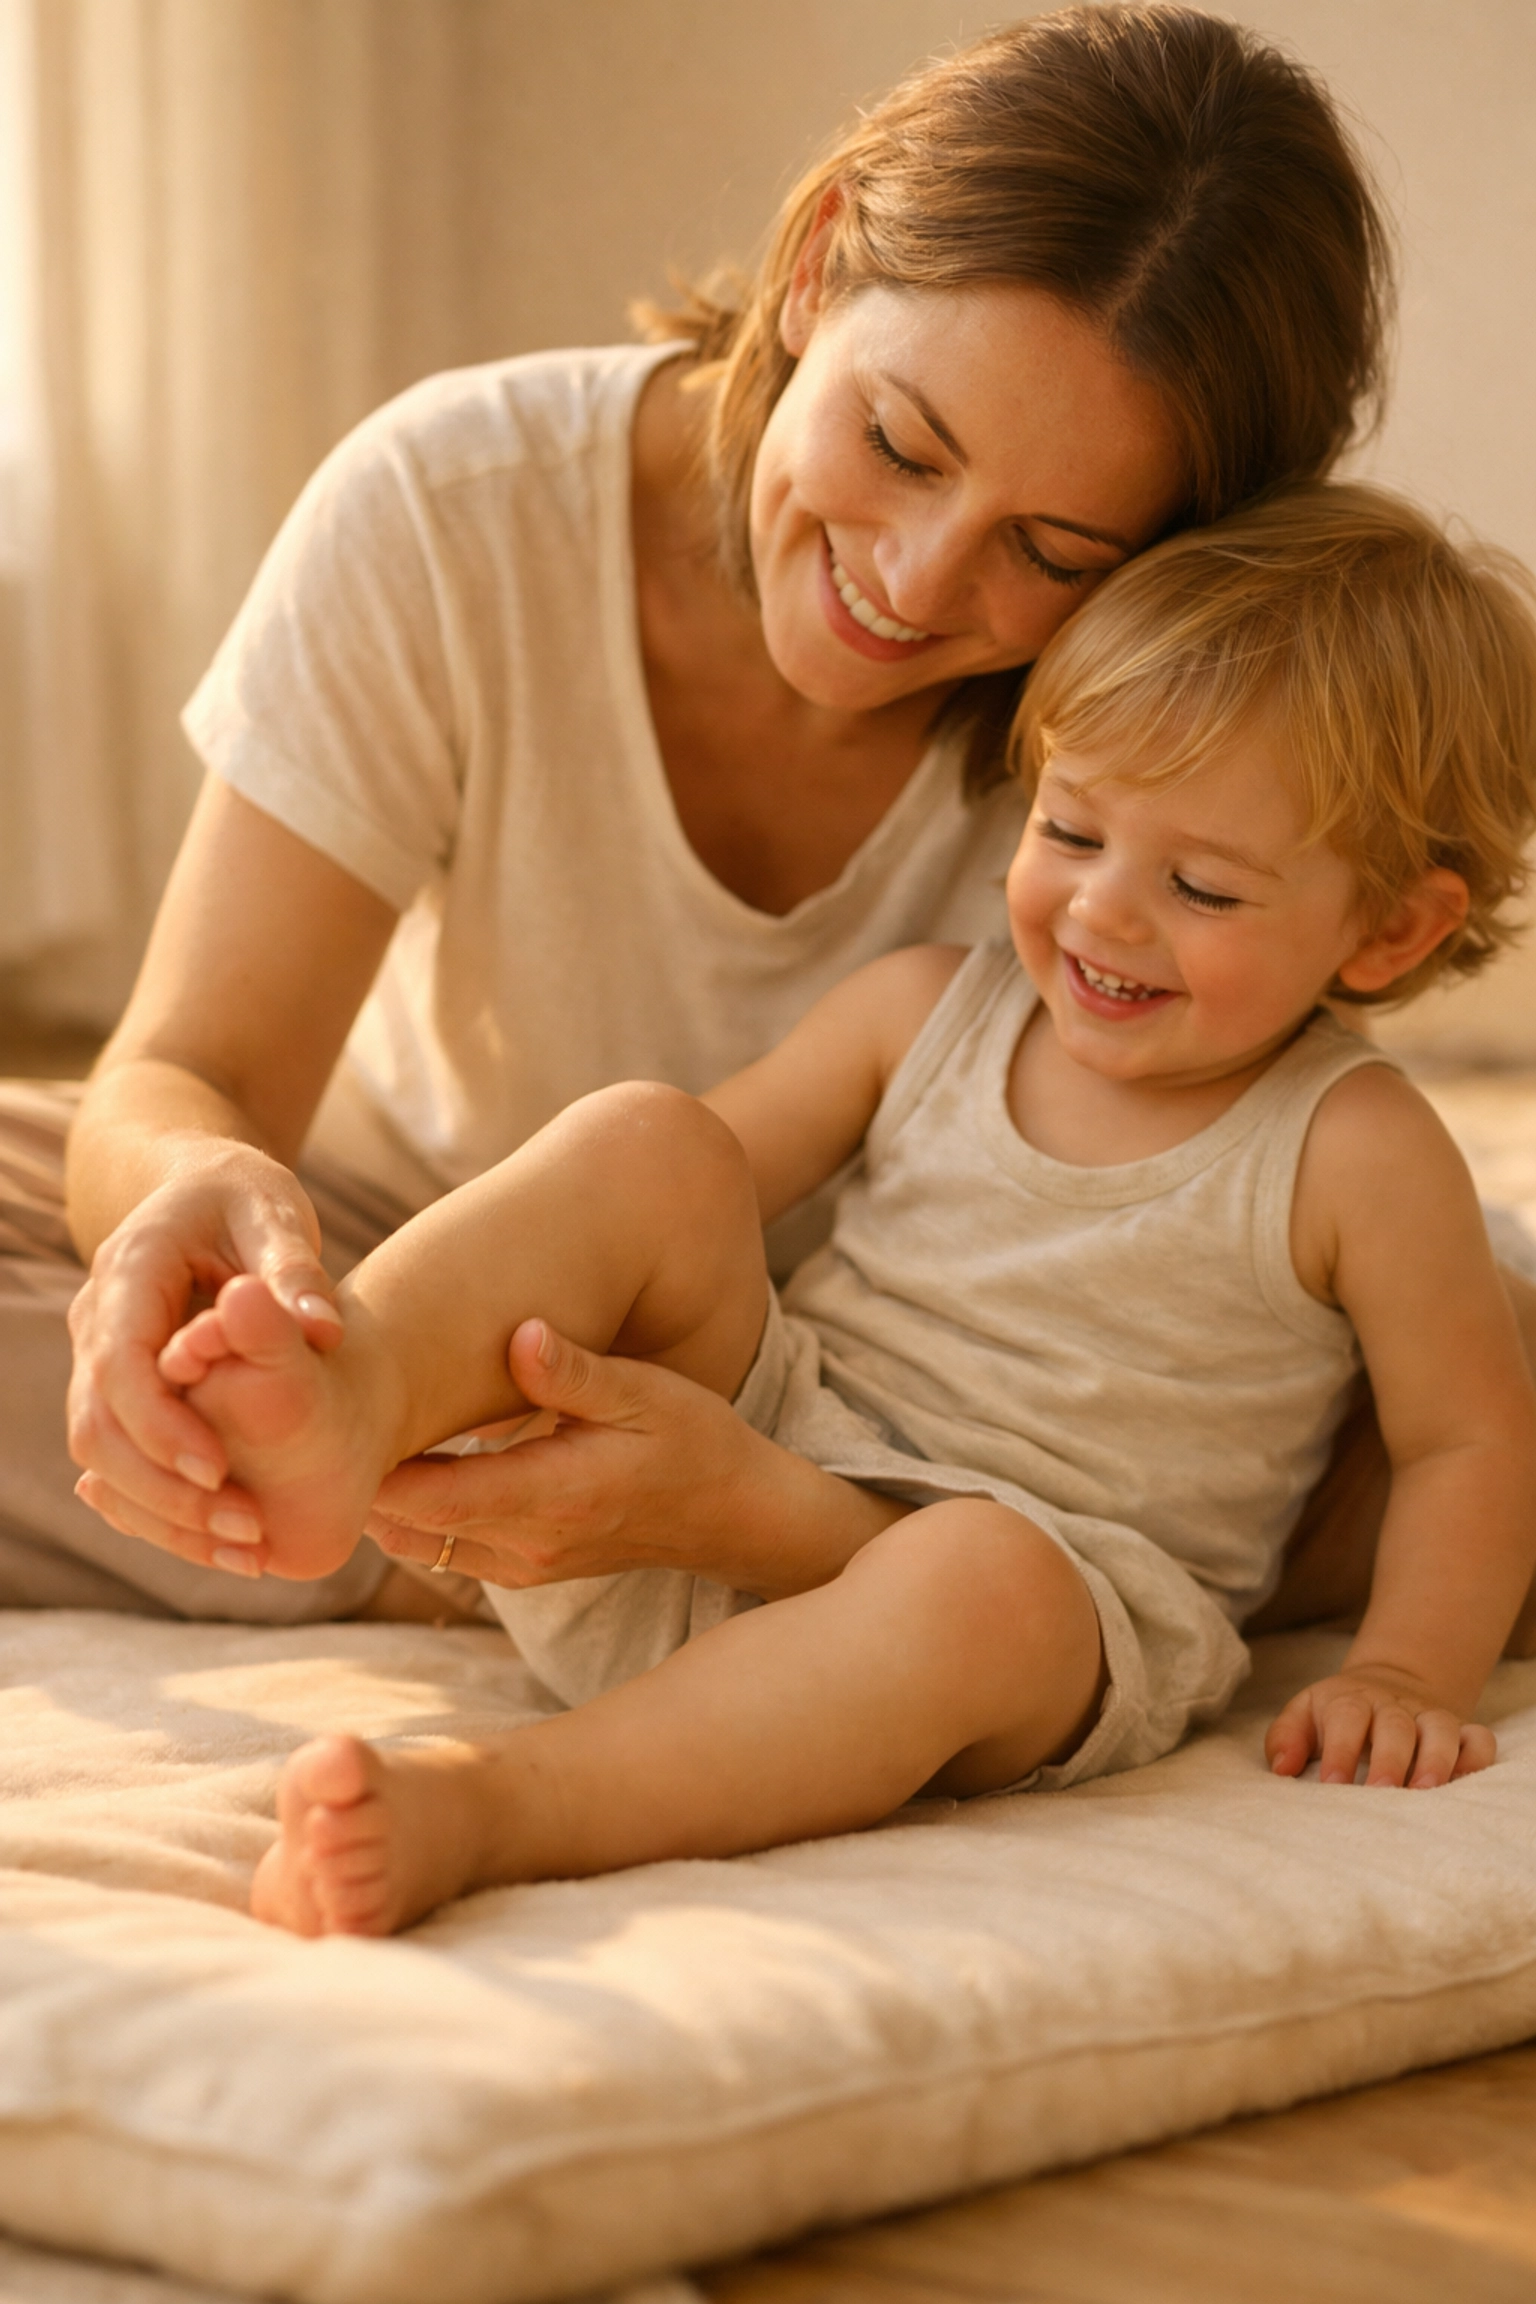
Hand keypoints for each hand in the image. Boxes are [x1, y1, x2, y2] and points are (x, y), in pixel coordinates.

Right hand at [67, 1150, 345, 1577]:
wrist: (199, 1186)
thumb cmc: (242, 1194)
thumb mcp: (276, 1212)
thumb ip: (297, 1272)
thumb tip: (326, 1333)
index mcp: (128, 1271)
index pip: (120, 1365)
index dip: (161, 1427)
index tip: (217, 1473)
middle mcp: (97, 1319)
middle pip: (97, 1427)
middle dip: (160, 1490)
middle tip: (242, 1531)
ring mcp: (97, 1356)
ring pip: (100, 1455)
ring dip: (160, 1511)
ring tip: (244, 1549)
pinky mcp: (117, 1388)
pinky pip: (120, 1457)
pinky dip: (163, 1502)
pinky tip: (226, 1538)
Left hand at [365, 1318, 896, 1596]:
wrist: (736, 1514)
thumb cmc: (694, 1441)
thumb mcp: (649, 1393)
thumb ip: (578, 1372)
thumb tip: (522, 1336)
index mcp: (549, 1494)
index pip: (426, 1493)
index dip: (361, 1467)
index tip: (317, 1422)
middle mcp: (526, 1543)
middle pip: (404, 1521)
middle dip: (352, 1480)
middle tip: (295, 1429)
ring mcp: (522, 1564)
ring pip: (416, 1540)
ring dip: (377, 1500)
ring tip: (331, 1444)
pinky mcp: (523, 1567)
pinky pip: (443, 1547)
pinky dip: (410, 1515)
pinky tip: (388, 1467)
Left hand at [1265, 1666, 1494, 1788]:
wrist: (1384, 1685)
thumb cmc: (1335, 1715)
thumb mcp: (1303, 1715)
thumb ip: (1286, 1738)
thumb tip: (1282, 1770)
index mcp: (1350, 1700)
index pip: (1346, 1718)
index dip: (1340, 1750)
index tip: (1331, 1784)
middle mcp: (1393, 1707)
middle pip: (1395, 1725)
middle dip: (1389, 1760)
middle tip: (1380, 1793)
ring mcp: (1429, 1716)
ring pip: (1440, 1729)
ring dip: (1436, 1759)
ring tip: (1425, 1793)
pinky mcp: (1459, 1729)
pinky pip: (1478, 1738)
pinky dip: (1477, 1757)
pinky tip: (1465, 1783)